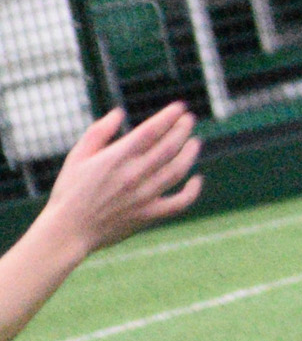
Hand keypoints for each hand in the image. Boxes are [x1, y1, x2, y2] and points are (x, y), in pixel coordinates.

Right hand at [42, 104, 202, 255]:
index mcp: (116, 158)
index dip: (168, 117)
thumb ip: (98, 132)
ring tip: (195, 141)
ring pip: (178, 169)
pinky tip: (196, 179)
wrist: (66, 233)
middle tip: (189, 119)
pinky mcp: (149, 215)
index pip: (151, 130)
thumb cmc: (69, 192)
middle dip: (183, 129)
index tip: (179, 107)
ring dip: (190, 153)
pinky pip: (179, 202)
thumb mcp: (77, 157)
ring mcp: (144, 196)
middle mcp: (134, 175)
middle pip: (169, 146)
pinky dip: (192, 191)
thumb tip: (119, 112)